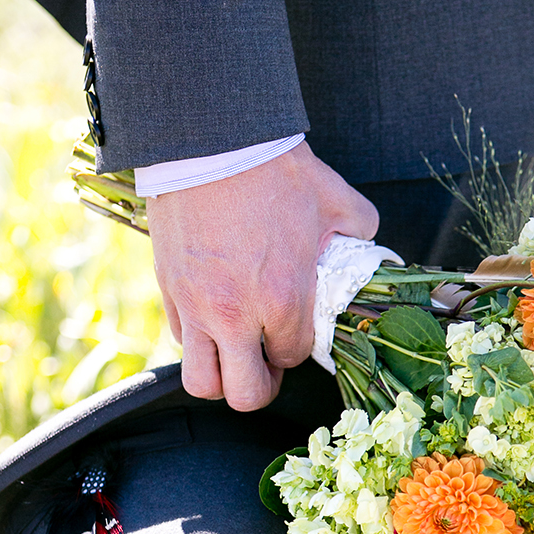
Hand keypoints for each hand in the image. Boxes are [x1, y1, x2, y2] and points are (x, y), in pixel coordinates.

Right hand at [147, 142, 378, 410]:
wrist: (211, 139)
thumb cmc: (275, 170)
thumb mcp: (339, 202)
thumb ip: (359, 237)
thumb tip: (365, 252)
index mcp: (284, 300)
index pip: (291, 358)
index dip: (295, 352)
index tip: (294, 334)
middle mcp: (236, 314)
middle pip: (245, 394)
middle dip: (260, 387)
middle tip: (266, 363)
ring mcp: (196, 306)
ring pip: (202, 382)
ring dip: (221, 376)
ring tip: (235, 351)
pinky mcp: (168, 289)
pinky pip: (180, 340)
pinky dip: (197, 340)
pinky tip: (213, 315)